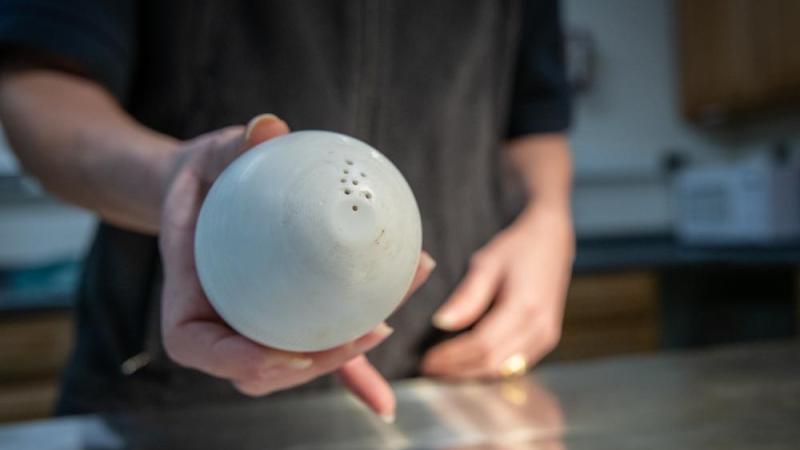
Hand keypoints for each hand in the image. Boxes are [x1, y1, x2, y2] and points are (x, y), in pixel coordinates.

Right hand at [159, 114, 434, 419]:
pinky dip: (354, 364)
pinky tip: (390, 383)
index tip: (292, 351)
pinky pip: (318, 340)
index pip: (201, 347)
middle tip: (373, 329)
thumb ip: (234, 145)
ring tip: (395, 314)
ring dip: (349, 355)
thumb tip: (268, 126)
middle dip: (319, 362)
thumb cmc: (202, 176)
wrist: (208, 192)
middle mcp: (220, 325)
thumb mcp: (210, 154)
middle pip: (263, 368)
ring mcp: (254, 328)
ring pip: (297, 359)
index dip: (243, 361)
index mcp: (187, 301)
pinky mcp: (285, 319)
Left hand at [421, 206, 573, 378]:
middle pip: (492, 363)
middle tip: (429, 368)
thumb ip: (467, 296)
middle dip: (458, 370)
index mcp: (524, 306)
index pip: (481, 344)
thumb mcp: (487, 263)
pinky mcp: (547, 339)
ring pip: (503, 370)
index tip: (427, 360)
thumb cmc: (518, 248)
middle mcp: (540, 327)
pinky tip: (467, 365)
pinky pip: (514, 366)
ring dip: (471, 374)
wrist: (552, 241)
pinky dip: (488, 368)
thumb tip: (441, 323)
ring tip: (443, 369)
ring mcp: (546, 336)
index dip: (452, 357)